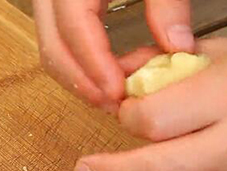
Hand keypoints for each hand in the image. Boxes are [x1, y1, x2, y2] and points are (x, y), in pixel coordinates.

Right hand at [33, 0, 193, 112]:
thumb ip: (168, 1)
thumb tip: (177, 49)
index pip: (73, 27)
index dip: (94, 65)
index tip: (119, 94)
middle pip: (51, 43)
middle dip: (79, 80)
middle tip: (113, 105)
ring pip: (50, 43)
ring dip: (77, 75)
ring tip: (110, 96)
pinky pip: (59, 35)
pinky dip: (78, 59)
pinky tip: (104, 73)